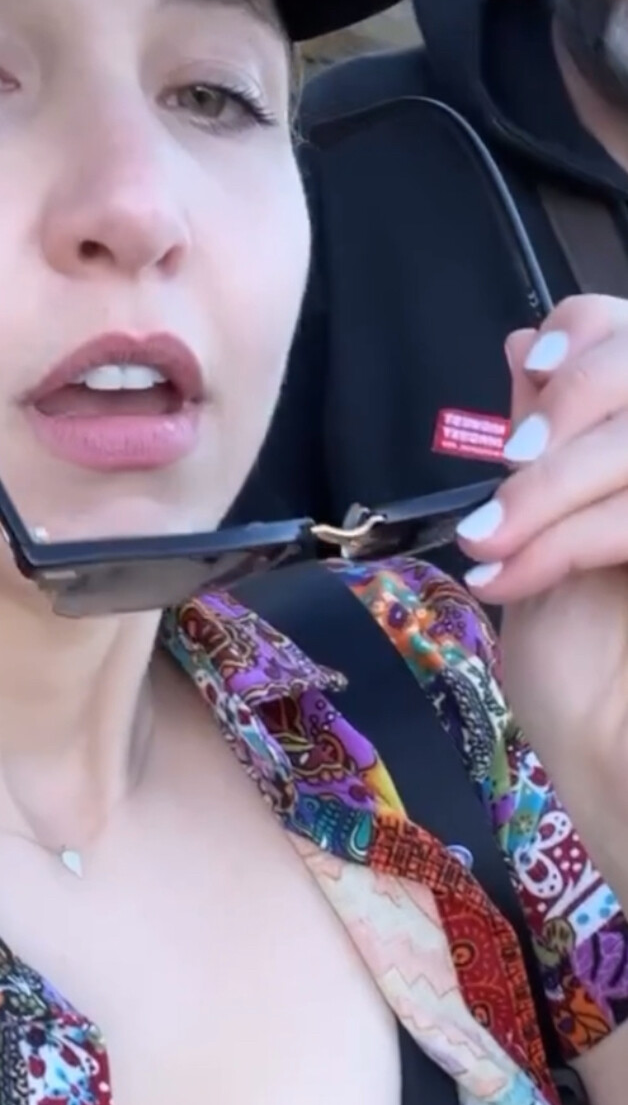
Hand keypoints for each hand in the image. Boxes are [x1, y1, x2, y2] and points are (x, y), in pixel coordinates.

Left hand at [455, 295, 627, 894]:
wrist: (614, 774)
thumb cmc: (582, 673)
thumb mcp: (547, 538)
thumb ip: (549, 443)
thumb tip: (522, 346)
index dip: (590, 330)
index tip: (528, 365)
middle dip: (568, 408)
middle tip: (503, 484)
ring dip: (554, 488)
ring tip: (491, 544)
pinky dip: (572, 538)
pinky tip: (512, 578)